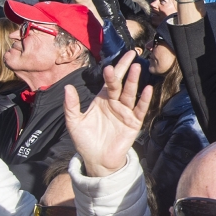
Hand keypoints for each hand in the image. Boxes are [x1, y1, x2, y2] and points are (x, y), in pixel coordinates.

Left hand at [64, 51, 152, 174]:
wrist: (97, 160)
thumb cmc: (85, 141)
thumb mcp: (74, 122)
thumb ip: (71, 105)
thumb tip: (67, 87)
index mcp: (102, 99)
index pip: (109, 81)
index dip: (114, 69)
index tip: (115, 60)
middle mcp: (115, 103)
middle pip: (122, 83)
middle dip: (126, 69)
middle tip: (131, 55)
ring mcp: (125, 112)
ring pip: (130, 94)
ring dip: (134, 81)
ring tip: (137, 68)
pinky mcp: (133, 123)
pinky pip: (140, 109)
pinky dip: (144, 100)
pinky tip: (147, 89)